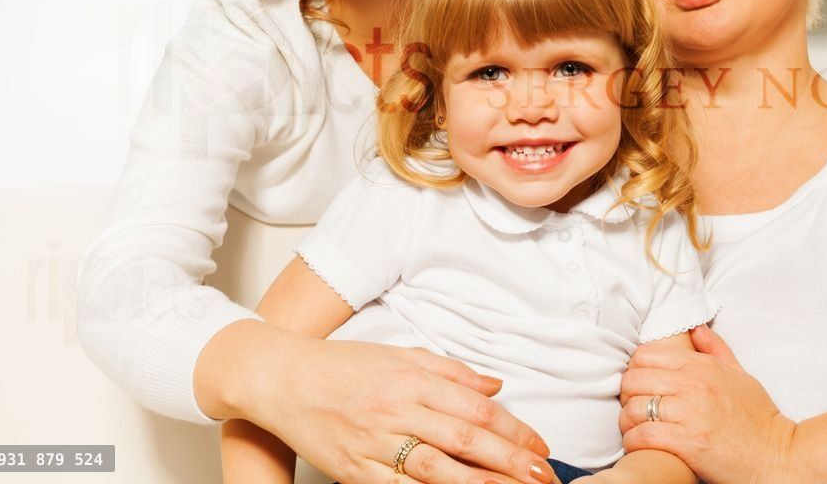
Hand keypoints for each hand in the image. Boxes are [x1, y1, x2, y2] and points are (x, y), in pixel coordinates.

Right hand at [226, 325, 555, 483]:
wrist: (282, 378)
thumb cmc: (344, 366)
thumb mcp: (402, 355)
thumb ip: (452, 372)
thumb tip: (496, 388)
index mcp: (413, 379)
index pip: (475, 408)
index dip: (513, 429)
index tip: (540, 447)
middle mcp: (397, 410)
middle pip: (464, 440)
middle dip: (509, 461)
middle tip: (543, 477)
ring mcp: (374, 443)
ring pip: (436, 470)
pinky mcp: (353, 472)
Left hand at [618, 325, 795, 483]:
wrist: (778, 456)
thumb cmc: (758, 418)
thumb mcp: (740, 374)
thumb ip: (715, 349)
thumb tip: (696, 328)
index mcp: (702, 366)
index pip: (645, 356)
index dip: (634, 371)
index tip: (639, 387)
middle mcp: (694, 385)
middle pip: (633, 380)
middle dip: (626, 396)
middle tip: (633, 409)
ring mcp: (691, 413)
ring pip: (634, 408)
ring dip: (627, 422)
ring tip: (633, 430)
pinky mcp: (688, 442)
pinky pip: (644, 436)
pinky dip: (634, 441)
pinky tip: (639, 445)